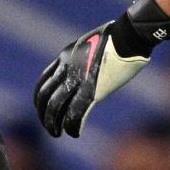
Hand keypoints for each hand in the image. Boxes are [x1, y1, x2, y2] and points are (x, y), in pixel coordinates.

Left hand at [34, 0, 169, 137]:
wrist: (128, 35)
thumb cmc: (117, 38)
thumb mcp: (91, 44)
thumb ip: (83, 58)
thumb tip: (87, 68)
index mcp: (66, 56)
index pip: (43, 81)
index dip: (41, 99)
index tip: (44, 109)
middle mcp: (67, 68)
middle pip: (45, 96)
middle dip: (44, 115)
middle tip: (49, 127)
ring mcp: (78, 79)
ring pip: (56, 106)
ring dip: (53, 124)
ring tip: (57, 134)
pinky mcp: (92, 90)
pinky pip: (75, 112)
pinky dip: (72, 126)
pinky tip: (75, 133)